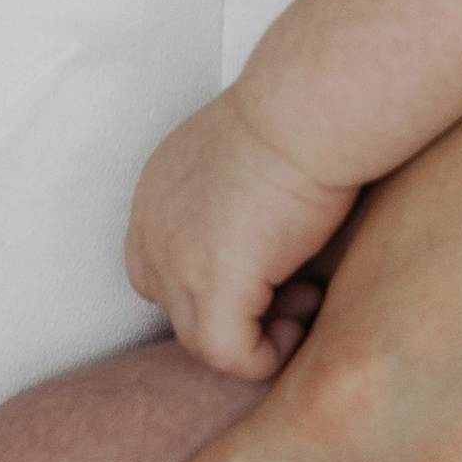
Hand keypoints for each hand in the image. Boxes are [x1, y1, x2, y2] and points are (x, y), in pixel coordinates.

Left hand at [125, 92, 359, 384]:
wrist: (308, 106)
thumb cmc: (300, 115)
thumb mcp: (246, 154)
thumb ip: (233, 200)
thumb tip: (268, 243)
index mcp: (158, 192)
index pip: (160, 267)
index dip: (211, 285)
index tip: (270, 268)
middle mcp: (153, 229)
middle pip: (178, 308)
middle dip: (235, 312)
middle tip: (296, 290)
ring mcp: (177, 262)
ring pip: (202, 340)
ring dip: (256, 337)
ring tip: (307, 302)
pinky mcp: (215, 287)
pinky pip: (231, 356)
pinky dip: (266, 356)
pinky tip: (303, 324)